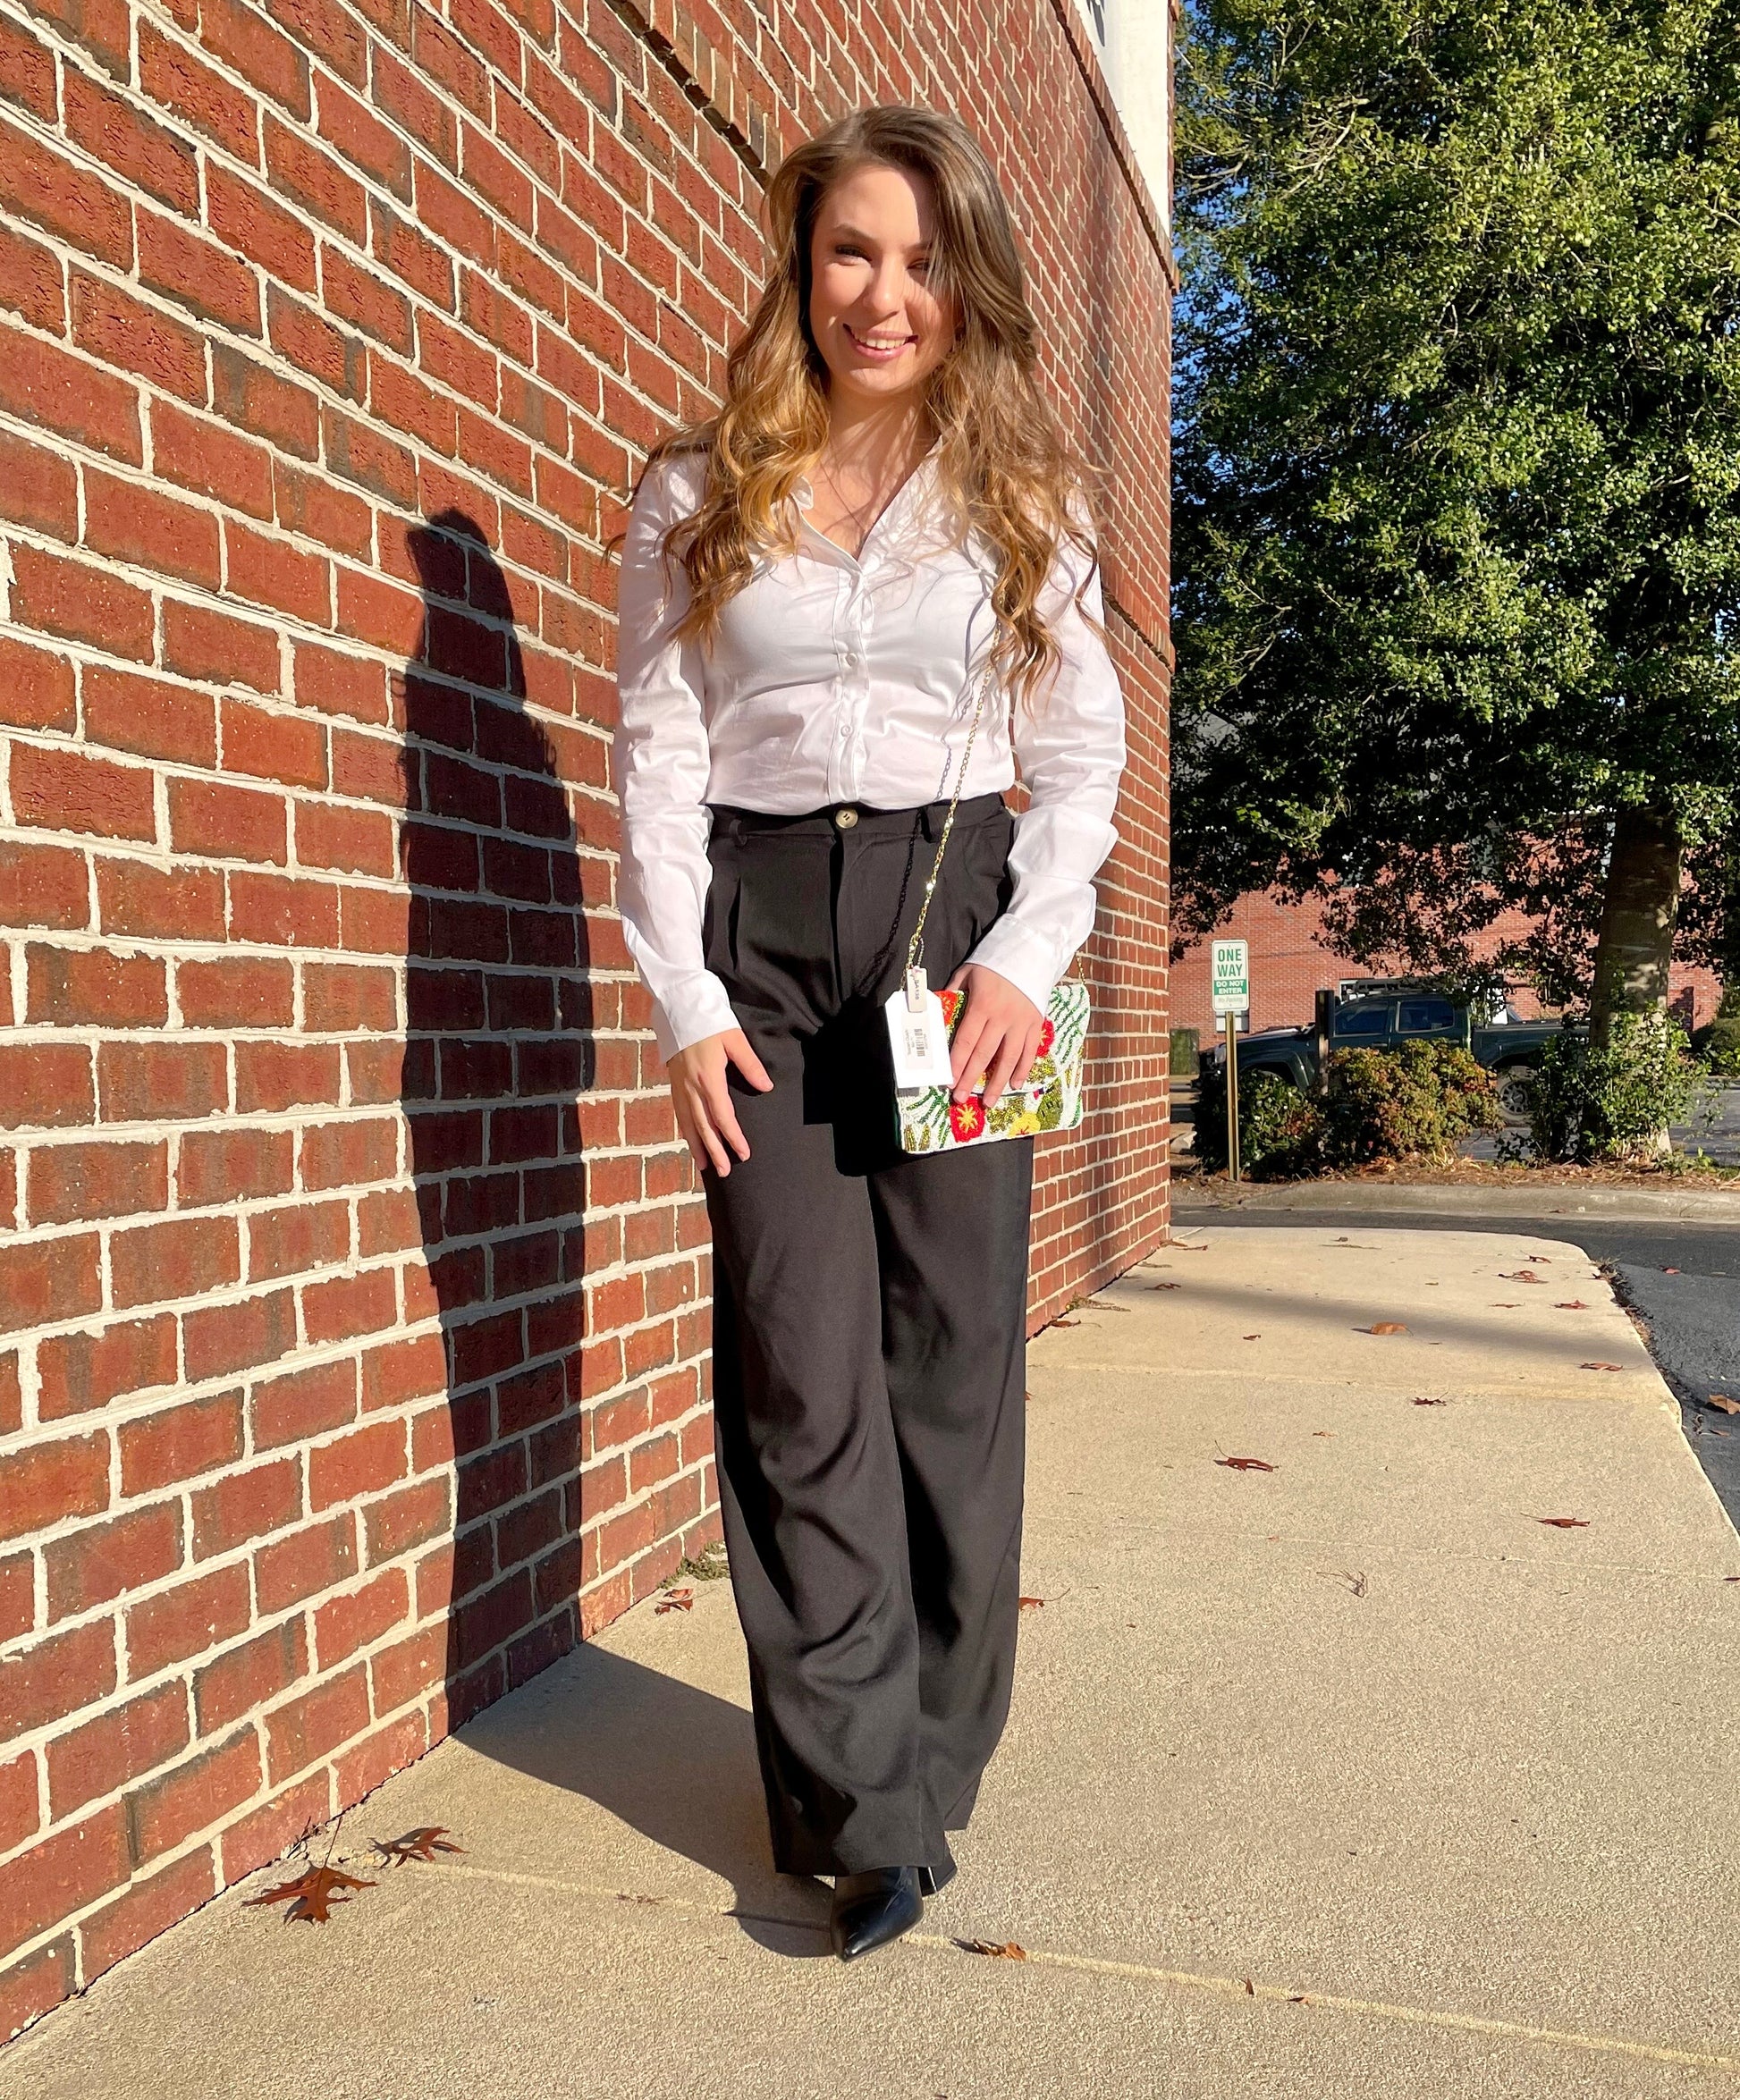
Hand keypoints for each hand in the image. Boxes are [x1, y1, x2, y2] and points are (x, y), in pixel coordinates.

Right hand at [666, 1028, 772, 1176]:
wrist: (678, 1006)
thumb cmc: (709, 1020)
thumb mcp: (735, 1039)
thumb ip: (750, 1065)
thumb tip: (766, 1087)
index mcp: (709, 1078)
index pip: (723, 1116)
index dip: (733, 1137)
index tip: (744, 1153)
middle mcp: (691, 1086)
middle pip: (704, 1126)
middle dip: (715, 1151)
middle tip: (725, 1172)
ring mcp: (679, 1085)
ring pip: (688, 1123)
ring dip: (697, 1146)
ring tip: (705, 1166)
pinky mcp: (673, 1082)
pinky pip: (679, 1113)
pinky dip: (686, 1130)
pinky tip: (691, 1140)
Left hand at [944, 964, 1045, 1109]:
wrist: (1030, 951)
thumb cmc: (993, 963)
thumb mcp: (967, 972)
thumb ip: (953, 992)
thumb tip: (936, 1010)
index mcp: (982, 1005)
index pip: (966, 1041)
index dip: (957, 1063)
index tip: (949, 1081)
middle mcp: (1002, 1017)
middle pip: (984, 1054)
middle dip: (970, 1079)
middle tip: (960, 1099)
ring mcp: (1021, 1022)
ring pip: (1009, 1058)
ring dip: (997, 1082)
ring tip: (988, 1101)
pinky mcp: (1036, 1023)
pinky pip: (1030, 1051)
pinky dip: (1023, 1069)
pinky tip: (1014, 1085)